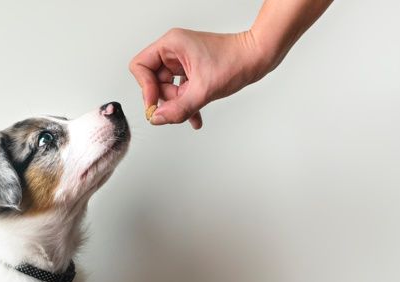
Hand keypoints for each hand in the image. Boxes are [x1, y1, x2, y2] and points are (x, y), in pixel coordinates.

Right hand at [129, 28, 277, 128]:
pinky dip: (186, 103)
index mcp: (171, 45)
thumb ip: (178, 108)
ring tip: (194, 111)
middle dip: (167, 99)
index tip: (155, 105)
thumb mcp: (204, 90)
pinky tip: (196, 117)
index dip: (145, 88)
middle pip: (153, 81)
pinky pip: (180, 89)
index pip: (140, 66)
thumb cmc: (236, 61)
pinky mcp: (192, 70)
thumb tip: (157, 119)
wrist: (258, 58)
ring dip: (179, 104)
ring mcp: (182, 60)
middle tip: (181, 108)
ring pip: (168, 88)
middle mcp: (174, 50)